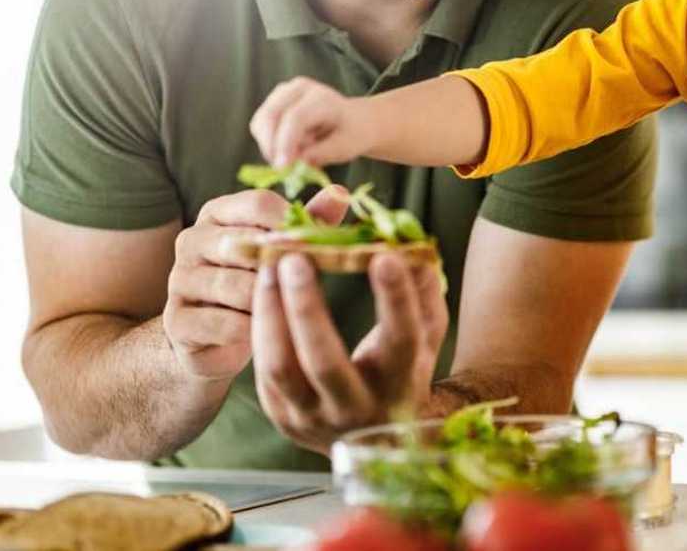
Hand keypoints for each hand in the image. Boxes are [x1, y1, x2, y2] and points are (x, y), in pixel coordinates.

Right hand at [161, 188, 346, 380]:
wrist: (216, 341)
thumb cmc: (258, 285)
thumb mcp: (285, 251)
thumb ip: (308, 222)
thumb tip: (340, 192)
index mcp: (218, 214)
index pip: (258, 203)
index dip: (294, 224)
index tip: (316, 245)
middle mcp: (192, 240)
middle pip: (245, 243)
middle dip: (281, 267)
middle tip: (302, 284)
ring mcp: (179, 279)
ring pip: (236, 286)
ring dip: (268, 303)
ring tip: (283, 311)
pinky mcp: (176, 319)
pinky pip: (224, 323)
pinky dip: (251, 332)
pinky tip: (261, 334)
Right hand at [250, 77, 372, 168]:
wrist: (354, 120)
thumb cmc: (351, 134)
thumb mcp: (345, 148)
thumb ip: (321, 154)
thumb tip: (295, 161)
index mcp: (322, 98)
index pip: (295, 118)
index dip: (285, 143)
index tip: (282, 168)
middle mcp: (299, 88)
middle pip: (271, 115)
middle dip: (271, 146)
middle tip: (282, 170)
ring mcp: (283, 92)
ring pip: (260, 122)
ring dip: (270, 146)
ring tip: (294, 156)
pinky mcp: (273, 102)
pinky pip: (259, 126)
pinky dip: (268, 143)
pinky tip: (289, 149)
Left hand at [251, 192, 448, 453]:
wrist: (375, 442)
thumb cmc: (402, 374)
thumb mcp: (424, 337)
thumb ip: (422, 292)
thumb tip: (410, 245)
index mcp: (400, 385)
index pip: (400, 341)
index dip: (395, 299)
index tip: (384, 256)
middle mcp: (356, 408)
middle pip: (325, 363)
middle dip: (306, 308)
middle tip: (296, 258)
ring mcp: (313, 417)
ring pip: (281, 367)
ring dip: (270, 312)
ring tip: (269, 267)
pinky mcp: (280, 415)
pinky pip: (263, 367)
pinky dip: (262, 324)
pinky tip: (264, 288)